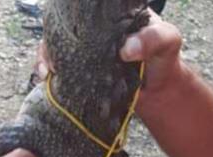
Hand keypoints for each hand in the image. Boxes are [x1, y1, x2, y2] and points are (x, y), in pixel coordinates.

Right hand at [34, 10, 184, 101]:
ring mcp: (85, 51)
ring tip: (48, 70)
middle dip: (51, 36)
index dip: (68, 12)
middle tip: (52, 52)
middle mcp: (93, 31)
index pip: (84, 8)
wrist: (159, 92)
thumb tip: (126, 50)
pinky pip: (58, 68)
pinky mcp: (80, 71)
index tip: (62, 24)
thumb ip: (152, 40)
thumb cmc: (164, 60)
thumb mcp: (167, 41)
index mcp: (110, 16)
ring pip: (54, 46)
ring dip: (46, 55)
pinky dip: (48, 72)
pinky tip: (46, 78)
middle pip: (63, 25)